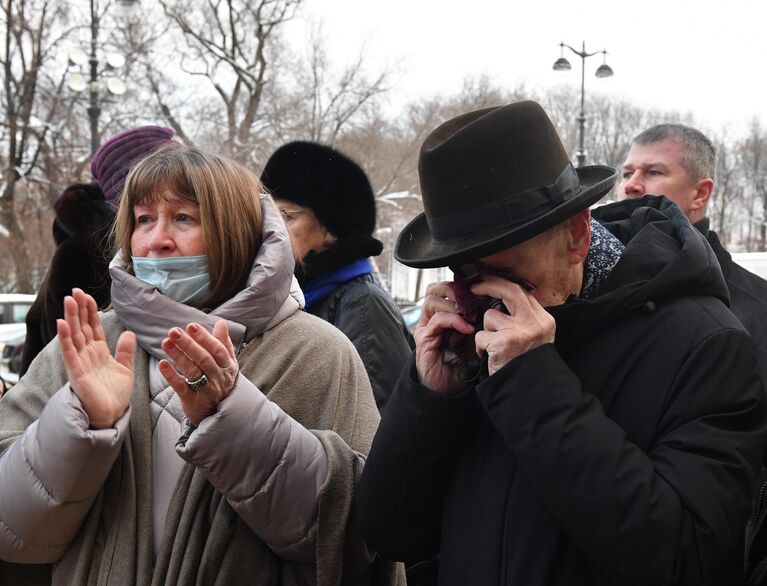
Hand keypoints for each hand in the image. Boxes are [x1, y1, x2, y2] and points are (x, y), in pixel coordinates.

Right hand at [57, 288, 135, 428]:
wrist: (111, 415)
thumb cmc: (115, 394)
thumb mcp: (125, 369)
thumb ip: (126, 351)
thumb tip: (130, 332)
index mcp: (99, 352)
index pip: (94, 327)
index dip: (91, 312)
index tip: (87, 296)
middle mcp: (88, 354)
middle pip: (82, 327)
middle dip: (79, 309)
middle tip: (75, 291)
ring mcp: (80, 362)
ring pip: (74, 335)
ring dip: (71, 317)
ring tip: (69, 300)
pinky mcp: (76, 372)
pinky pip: (69, 352)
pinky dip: (65, 338)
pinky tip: (62, 324)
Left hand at [159, 320, 238, 425]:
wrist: (218, 413)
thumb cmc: (220, 382)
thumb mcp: (226, 364)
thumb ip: (223, 343)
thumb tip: (221, 322)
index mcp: (227, 366)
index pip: (217, 349)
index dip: (204, 337)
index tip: (191, 326)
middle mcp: (219, 378)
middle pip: (204, 359)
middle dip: (188, 344)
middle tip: (174, 331)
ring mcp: (207, 390)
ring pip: (193, 371)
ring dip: (178, 356)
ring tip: (165, 342)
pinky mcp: (193, 401)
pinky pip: (182, 387)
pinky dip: (172, 376)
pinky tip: (162, 364)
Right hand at [414, 281, 474, 393]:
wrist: (449, 390)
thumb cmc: (463, 365)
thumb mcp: (475, 338)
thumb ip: (480, 321)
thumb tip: (497, 303)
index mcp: (442, 315)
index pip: (446, 288)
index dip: (462, 285)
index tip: (482, 290)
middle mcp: (430, 318)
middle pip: (435, 288)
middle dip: (454, 289)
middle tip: (474, 298)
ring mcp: (426, 327)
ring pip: (432, 300)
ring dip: (454, 304)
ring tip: (471, 315)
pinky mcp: (424, 338)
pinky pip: (437, 319)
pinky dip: (454, 320)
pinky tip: (468, 329)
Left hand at [471, 274, 554, 375]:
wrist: (530, 392)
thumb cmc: (527, 365)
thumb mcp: (537, 338)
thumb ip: (525, 318)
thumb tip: (503, 295)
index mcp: (544, 320)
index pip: (523, 292)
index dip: (503, 283)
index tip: (489, 281)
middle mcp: (534, 323)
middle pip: (509, 291)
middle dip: (489, 285)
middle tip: (474, 287)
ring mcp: (519, 332)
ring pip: (490, 316)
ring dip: (485, 330)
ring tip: (494, 347)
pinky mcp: (502, 343)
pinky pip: (480, 336)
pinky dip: (480, 347)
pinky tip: (491, 357)